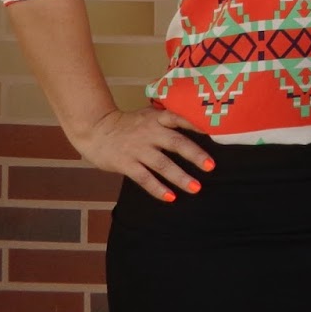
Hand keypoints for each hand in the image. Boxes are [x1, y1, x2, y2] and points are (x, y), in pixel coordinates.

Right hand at [68, 106, 213, 203]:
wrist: (96, 129)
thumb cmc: (128, 123)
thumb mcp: (149, 114)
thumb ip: (168, 120)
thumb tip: (196, 125)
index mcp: (157, 118)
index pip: (180, 118)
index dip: (197, 125)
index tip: (215, 134)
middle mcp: (150, 132)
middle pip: (176, 143)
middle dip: (195, 155)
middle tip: (211, 166)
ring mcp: (138, 149)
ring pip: (162, 164)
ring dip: (180, 177)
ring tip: (196, 188)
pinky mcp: (126, 163)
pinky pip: (144, 178)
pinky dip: (158, 188)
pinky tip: (171, 197)